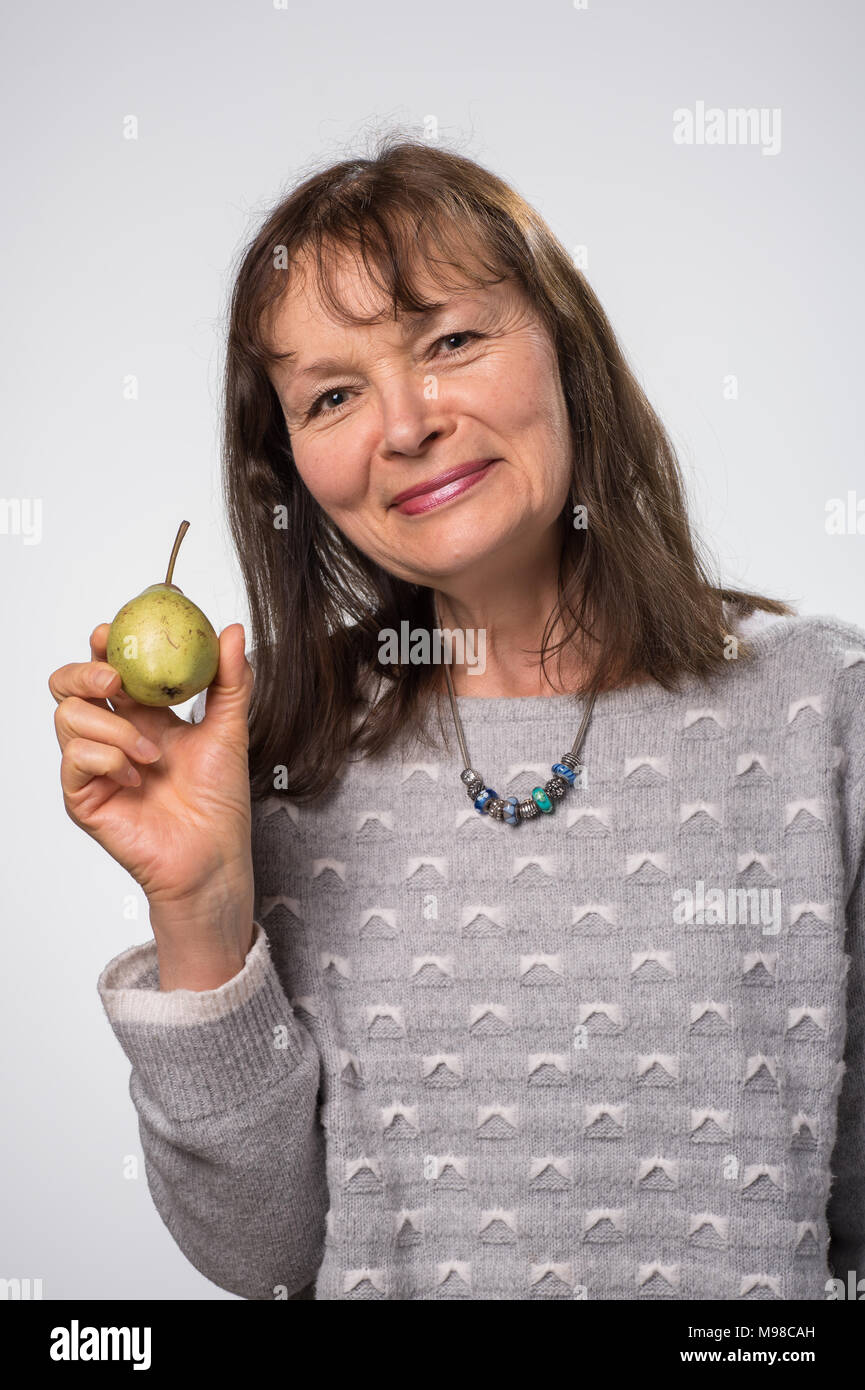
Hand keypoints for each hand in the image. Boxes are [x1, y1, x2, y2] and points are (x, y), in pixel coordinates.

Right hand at [49, 623, 255, 936]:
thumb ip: (231, 680)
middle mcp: (112, 736)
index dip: (103, 646)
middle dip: (83, 672)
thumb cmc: (219, 800)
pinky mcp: (83, 796)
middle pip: (67, 687)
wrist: (214, 855)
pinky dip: (108, 759)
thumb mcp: (230, 730)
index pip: (107, 669)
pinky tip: (136, 777)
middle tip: (113, 678)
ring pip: (67, 717)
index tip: (115, 631)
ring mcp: (94, 766)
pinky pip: (75, 758)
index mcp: (142, 716)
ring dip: (113, 729)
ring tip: (151, 754)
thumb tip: (232, 630)